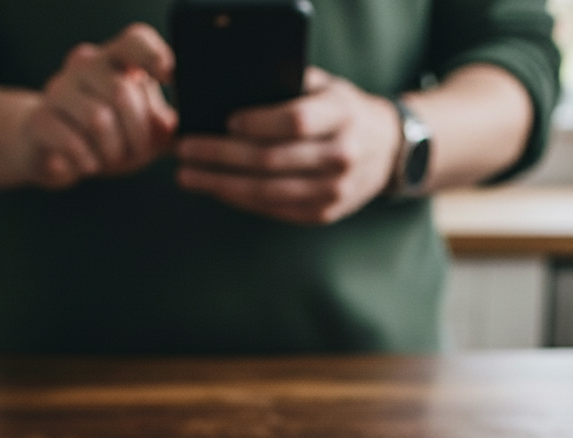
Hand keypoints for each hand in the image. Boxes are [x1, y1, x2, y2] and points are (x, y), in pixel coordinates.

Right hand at [20, 23, 176, 188]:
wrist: (53, 154)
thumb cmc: (106, 139)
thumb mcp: (140, 134)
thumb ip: (162, 129)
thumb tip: (173, 128)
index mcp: (115, 62)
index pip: (134, 41)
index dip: (153, 55)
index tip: (170, 75)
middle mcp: (85, 66)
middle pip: (121, 92)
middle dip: (138, 135)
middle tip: (137, 154)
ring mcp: (58, 90)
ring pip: (98, 119)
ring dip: (113, 151)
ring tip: (110, 160)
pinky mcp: (40, 120)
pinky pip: (72, 142)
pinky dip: (87, 161)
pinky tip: (88, 165)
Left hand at [175, 67, 400, 223]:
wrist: (386, 151)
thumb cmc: (342, 111)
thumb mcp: (326, 88)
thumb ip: (288, 88)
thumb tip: (229, 95)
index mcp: (342, 115)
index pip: (295, 121)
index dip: (258, 122)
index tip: (225, 120)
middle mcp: (341, 156)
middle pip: (271, 160)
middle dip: (221, 157)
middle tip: (185, 151)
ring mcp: (334, 191)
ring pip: (267, 192)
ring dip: (221, 185)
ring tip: (188, 176)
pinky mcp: (323, 214)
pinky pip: (273, 210)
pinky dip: (240, 200)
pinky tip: (215, 189)